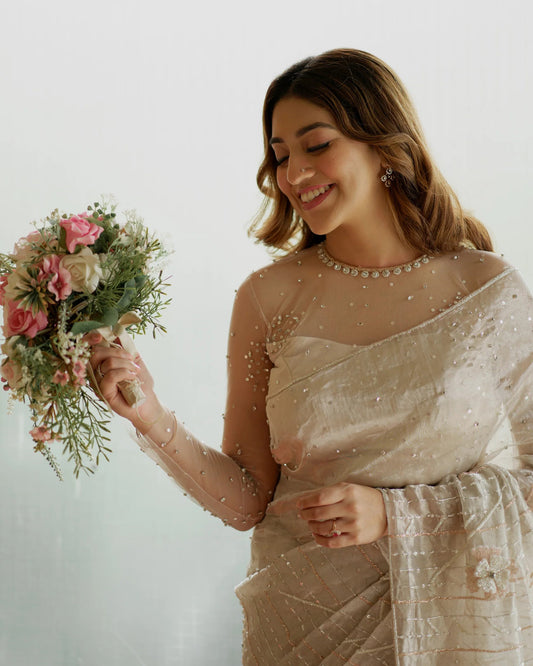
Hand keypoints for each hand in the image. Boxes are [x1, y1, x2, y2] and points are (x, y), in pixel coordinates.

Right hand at [85, 332, 163, 430]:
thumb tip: (116, 329)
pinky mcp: (103, 393)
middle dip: (117, 351)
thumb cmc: (140, 382)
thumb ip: (124, 345)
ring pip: (106, 363)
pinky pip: (110, 376)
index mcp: (100, 362)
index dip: (91, 338)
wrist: (148, 402)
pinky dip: (124, 372)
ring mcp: (98, 383)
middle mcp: (95, 372)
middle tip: (131, 358)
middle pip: (96, 352)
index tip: (101, 335)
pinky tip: (132, 377)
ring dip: (125, 363)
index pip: (88, 347)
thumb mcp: (134, 358)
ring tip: (135, 370)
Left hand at [268, 482, 387, 547]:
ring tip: (311, 524)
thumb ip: (331, 493)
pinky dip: (320, 540)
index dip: (306, 502)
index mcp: (348, 492)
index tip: (299, 505)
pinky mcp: (357, 538)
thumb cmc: (365, 498)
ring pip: (324, 528)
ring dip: (312, 527)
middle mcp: (351, 507)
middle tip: (302, 515)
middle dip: (306, 515)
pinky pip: (333, 542)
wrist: (389, 512)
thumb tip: (307, 499)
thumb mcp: (350, 488)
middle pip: (319, 513)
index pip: (320, 498)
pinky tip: (317, 536)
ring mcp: (354, 524)